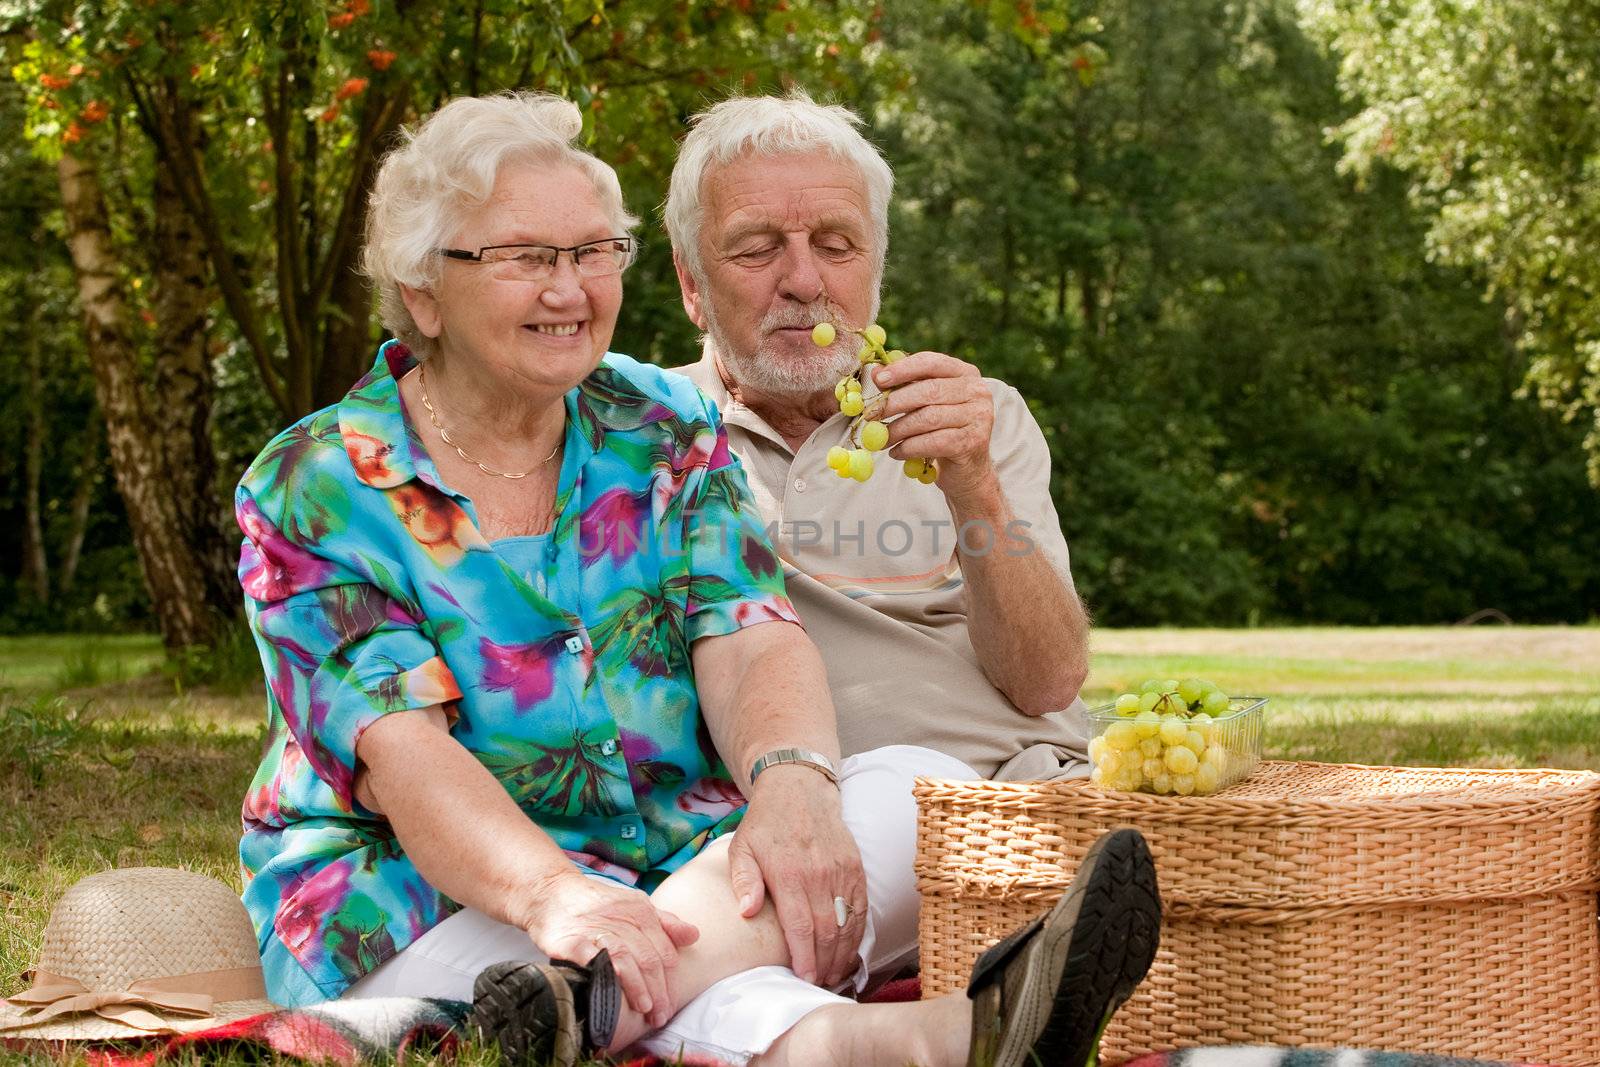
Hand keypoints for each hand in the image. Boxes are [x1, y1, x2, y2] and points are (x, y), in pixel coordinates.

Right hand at [515, 869, 698, 1034]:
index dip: (670, 982)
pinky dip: (603, 971)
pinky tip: (611, 988)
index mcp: (642, 912)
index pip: (664, 952)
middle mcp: (623, 920)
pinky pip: (590, 955)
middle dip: (658, 991)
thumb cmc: (598, 905)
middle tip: (661, 1015)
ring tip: (644, 1008)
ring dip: (637, 986)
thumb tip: (694, 936)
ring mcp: (597, 929)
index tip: (671, 1004)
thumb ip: (665, 923)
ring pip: (625, 958)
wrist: (553, 892)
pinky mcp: (572, 939)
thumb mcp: (636, 906)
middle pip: (648, 959)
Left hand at [727, 768, 866, 986]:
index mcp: (789, 874)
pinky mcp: (856, 868)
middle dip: (824, 963)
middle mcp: (819, 875)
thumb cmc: (766, 824)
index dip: (804, 956)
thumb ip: (743, 880)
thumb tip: (746, 912)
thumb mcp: (741, 847)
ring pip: (847, 923)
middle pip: (827, 931)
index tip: (804, 978)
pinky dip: (857, 932)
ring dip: (842, 953)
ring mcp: (841, 872)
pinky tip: (849, 950)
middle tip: (818, 983)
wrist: (799, 790)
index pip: (800, 926)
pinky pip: (860, 907)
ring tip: (832, 974)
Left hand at [871, 352, 998, 505]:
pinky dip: (909, 448)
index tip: (878, 380)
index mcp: (964, 373)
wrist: (967, 469)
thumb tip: (876, 373)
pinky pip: (934, 442)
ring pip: (929, 418)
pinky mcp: (973, 441)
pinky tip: (896, 452)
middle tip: (871, 415)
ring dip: (898, 429)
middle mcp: (977, 391)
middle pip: (929, 391)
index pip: (931, 362)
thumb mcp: (924, 405)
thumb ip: (904, 386)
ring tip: (881, 439)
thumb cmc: (942, 430)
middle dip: (895, 402)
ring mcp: (979, 416)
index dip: (903, 369)